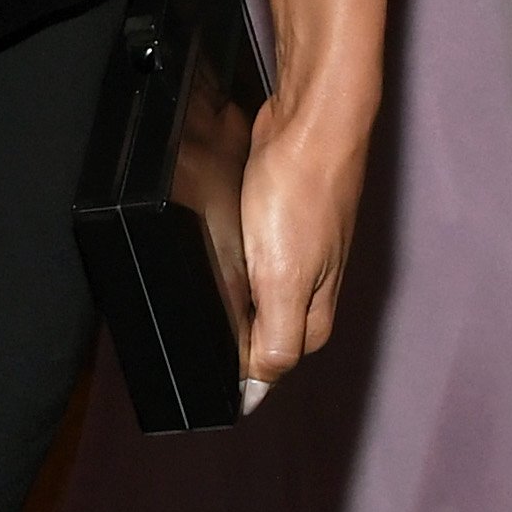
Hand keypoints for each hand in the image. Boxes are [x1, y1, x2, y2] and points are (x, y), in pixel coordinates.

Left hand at [233, 82, 370, 398]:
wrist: (311, 121)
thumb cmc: (301, 192)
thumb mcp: (282, 280)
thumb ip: (274, 339)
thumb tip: (257, 391)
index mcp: (315, 310)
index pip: (273, 362)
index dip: (238, 369)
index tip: (202, 367)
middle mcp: (315, 285)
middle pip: (268, 329)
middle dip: (234, 334)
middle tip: (196, 327)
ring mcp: (302, 250)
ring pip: (263, 291)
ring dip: (235, 298)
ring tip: (203, 292)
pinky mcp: (286, 219)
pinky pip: (258, 256)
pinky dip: (237, 261)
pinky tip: (221, 252)